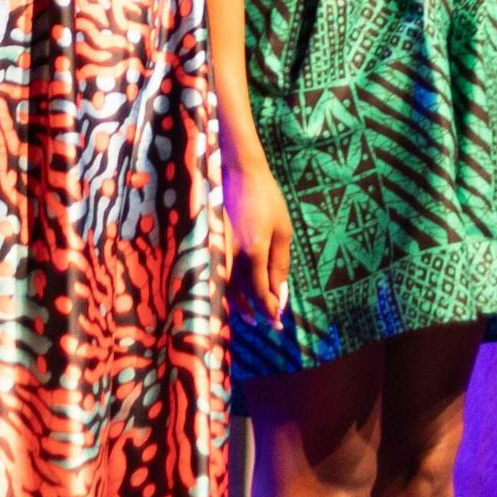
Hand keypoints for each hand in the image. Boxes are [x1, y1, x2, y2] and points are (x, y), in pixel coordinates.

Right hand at [224, 144, 292, 326]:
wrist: (238, 172)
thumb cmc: (266, 199)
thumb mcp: (282, 231)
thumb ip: (279, 265)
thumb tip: (280, 295)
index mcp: (253, 251)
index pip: (260, 291)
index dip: (269, 308)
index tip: (278, 322)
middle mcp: (233, 254)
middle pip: (241, 294)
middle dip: (255, 311)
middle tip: (268, 324)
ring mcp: (220, 249)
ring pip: (227, 287)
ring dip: (239, 305)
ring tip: (252, 318)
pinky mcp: (213, 244)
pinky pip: (219, 274)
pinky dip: (227, 289)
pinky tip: (235, 296)